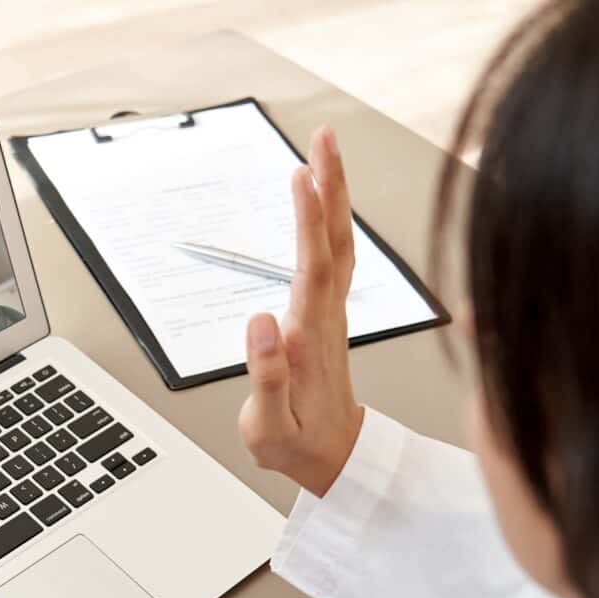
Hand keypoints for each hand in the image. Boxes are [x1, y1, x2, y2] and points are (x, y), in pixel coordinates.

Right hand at [239, 126, 363, 496]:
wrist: (337, 458)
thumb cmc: (300, 445)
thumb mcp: (271, 427)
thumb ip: (267, 376)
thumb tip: (259, 320)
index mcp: (309, 338)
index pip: (312, 268)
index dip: (309, 221)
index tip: (302, 176)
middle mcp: (327, 317)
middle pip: (335, 240)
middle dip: (331, 185)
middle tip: (324, 137)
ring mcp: (332, 313)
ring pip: (339, 244)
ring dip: (334, 195)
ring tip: (322, 153)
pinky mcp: (329, 314)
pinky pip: (334, 256)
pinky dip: (330, 221)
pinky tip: (322, 202)